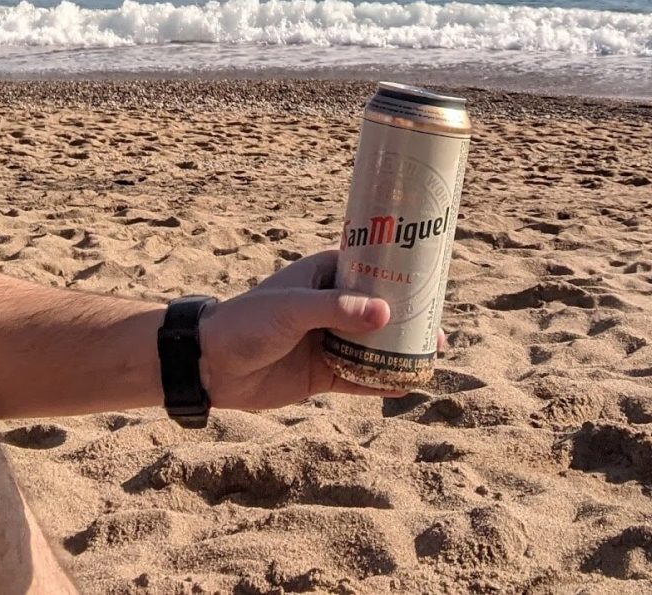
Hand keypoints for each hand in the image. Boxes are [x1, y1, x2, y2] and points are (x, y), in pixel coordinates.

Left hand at [198, 250, 411, 409]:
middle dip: (409, 318)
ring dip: (400, 350)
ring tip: (431, 356)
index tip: (432, 280)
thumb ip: (336, 309)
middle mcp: (331, 306)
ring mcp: (328, 341)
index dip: (401, 273)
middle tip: (440, 328)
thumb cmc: (247, 321)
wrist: (211, 365)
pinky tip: (406, 384)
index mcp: (324, 276)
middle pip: (379, 310)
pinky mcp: (322, 374)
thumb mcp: (292, 307)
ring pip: (374, 345)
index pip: (371, 267)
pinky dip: (381, 381)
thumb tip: (385, 313)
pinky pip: (359, 377)